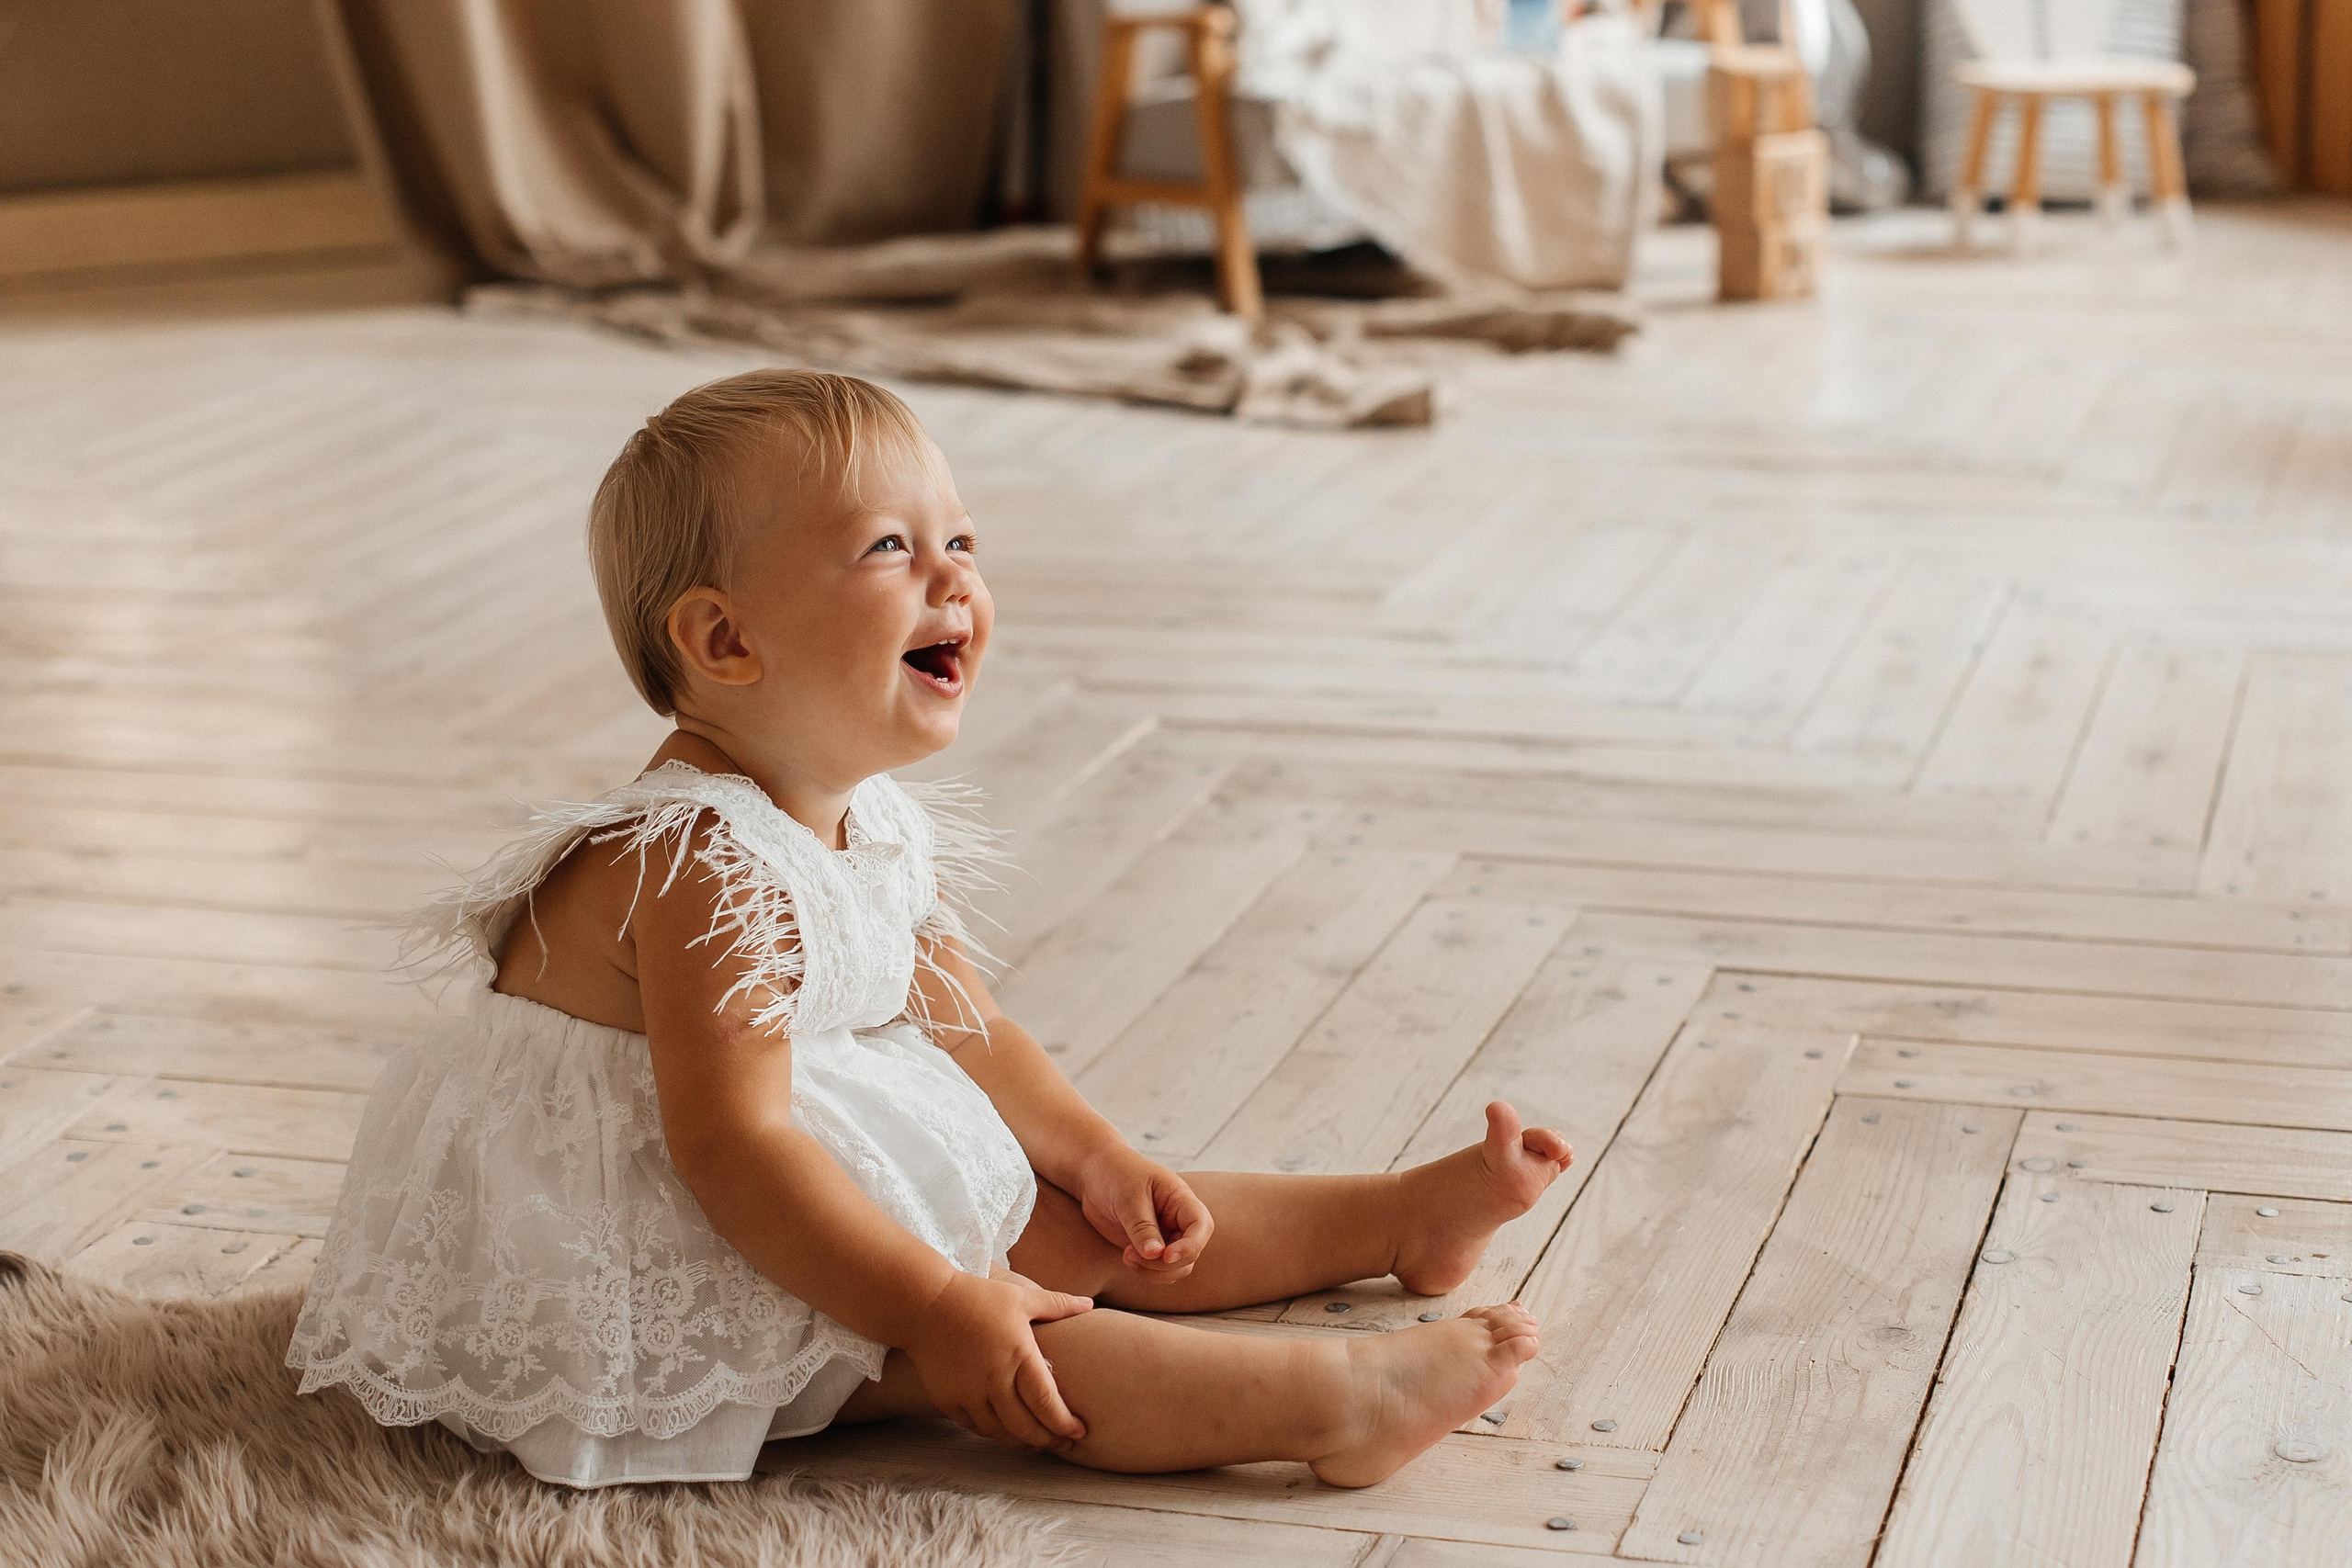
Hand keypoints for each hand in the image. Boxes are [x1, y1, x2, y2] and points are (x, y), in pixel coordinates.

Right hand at [904, 1269, 1092, 1451]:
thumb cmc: (977, 1297)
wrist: (924, 1303)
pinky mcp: (948, 1400)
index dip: (1065, 1422)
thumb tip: (1089, 1304)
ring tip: (1040, 1441)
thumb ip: (1057, 1304)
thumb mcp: (1021, 1297)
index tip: (1081, 1431)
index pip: (1046, 1401)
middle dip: (1050, 1439)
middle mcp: (993, 1379)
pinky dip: (996, 1434)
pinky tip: (1008, 1433)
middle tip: (1066, 1443)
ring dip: (1023, 1442)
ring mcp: (968, 1393)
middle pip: (1026, 1426)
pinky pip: (976, 1427)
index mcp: (1017, 1354)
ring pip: (1000, 1433)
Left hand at [1073, 1144, 1213, 1281]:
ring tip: (1126, 1256)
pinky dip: (1145, 1271)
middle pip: (1190, 1253)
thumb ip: (1142, 1227)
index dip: (1190, 1246)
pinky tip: (1126, 1257)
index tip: (1166, 1256)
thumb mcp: (1129, 1197)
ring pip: (1176, 1267)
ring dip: (1153, 1271)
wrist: (1095, 1175)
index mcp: (1180, 1199)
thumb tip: (1156, 1254)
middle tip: (1130, 1255)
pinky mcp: (1150, 1248)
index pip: (1201, 1226)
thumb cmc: (1116, 1175)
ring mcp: (1165, 1236)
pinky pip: (1158, 1270)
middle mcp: (1178, 1220)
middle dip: (1164, 1264)